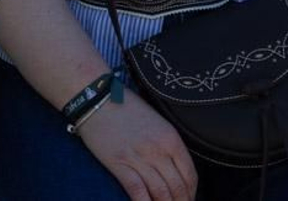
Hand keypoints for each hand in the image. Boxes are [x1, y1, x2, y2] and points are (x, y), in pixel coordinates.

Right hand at [77, 94, 197, 199]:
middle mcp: (158, 150)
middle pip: (177, 187)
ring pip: (160, 193)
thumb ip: (168, 144)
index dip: (191, 193)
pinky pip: (137, 191)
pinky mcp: (119, 164)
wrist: (96, 97)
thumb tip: (174, 169)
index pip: (190, 175)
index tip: (188, 199)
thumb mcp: (156, 122)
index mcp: (171, 138)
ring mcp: (138, 158)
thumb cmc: (125, 107)